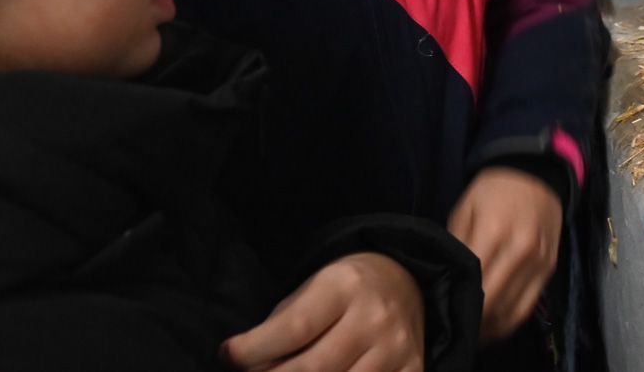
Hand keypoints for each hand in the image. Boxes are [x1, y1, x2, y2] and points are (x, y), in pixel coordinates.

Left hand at [223, 252, 424, 371]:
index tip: (229, 356)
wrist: (403, 281)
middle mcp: (375, 316)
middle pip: (314, 368)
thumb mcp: (310, 291)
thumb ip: (281, 328)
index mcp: (345, 285)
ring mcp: (396, 347)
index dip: (254, 350)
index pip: (294, 327)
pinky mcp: (413, 369)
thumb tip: (249, 369)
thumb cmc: (343, 290)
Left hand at [447, 167, 562, 342]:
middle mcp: (520, 251)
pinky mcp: (549, 268)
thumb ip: (456, 246)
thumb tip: (446, 282)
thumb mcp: (464, 210)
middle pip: (493, 304)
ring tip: (473, 334)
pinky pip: (528, 305)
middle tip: (456, 331)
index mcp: (493, 232)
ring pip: (512, 312)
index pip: (473, 285)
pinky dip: (510, 321)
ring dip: (491, 329)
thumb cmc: (493, 191)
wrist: (536, 174)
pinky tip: (495, 325)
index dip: (459, 308)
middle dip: (474, 324)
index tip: (445, 318)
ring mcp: (538, 261)